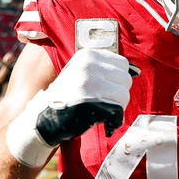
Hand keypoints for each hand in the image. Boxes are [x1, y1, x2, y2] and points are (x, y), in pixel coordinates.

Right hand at [7, 49, 132, 166]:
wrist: (42, 120)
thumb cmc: (67, 98)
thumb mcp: (81, 74)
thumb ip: (105, 70)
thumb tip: (136, 71)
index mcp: (88, 55)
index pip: (123, 64)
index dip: (117, 82)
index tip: (102, 91)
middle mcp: (88, 65)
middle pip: (126, 80)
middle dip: (118, 95)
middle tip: (101, 104)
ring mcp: (89, 83)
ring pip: (123, 96)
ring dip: (116, 109)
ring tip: (99, 112)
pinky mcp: (90, 102)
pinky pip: (117, 111)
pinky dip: (113, 121)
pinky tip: (101, 123)